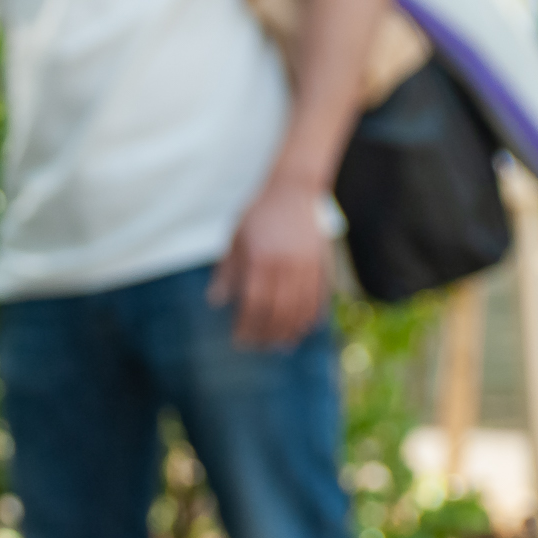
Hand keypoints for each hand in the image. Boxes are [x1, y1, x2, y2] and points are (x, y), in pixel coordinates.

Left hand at [213, 176, 331, 347]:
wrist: (293, 189)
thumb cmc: (258, 214)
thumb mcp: (235, 238)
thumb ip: (227, 271)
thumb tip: (215, 301)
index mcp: (261, 260)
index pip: (254, 304)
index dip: (247, 326)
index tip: (239, 340)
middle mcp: (286, 266)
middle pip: (278, 311)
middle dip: (267, 333)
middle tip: (258, 347)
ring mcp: (307, 265)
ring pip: (301, 307)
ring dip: (290, 330)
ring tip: (281, 345)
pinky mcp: (322, 263)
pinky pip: (320, 296)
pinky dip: (313, 315)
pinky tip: (305, 328)